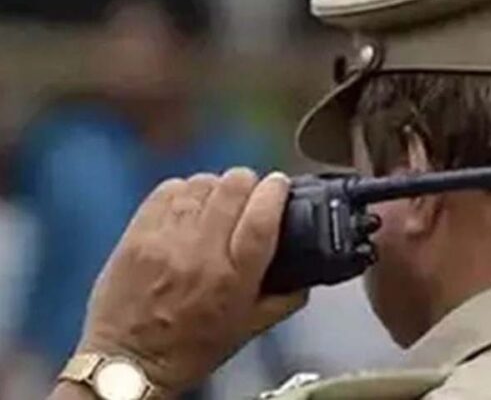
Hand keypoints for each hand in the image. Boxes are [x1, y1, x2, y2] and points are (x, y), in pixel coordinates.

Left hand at [75, 169, 306, 396]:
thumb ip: (284, 300)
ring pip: (202, 183)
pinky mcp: (138, 234)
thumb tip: (305, 277)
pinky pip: (168, 190)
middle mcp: (201, 253)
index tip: (281, 185)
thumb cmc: (188, 350)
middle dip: (249, 183)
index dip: (276, 191)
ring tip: (218, 202)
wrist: (129, 362)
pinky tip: (188, 205)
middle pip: (233, 188)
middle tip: (250, 194)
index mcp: (234, 278)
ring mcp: (166, 240)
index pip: (262, 216)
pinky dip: (184, 191)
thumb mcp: (249, 329)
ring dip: (217, 187)